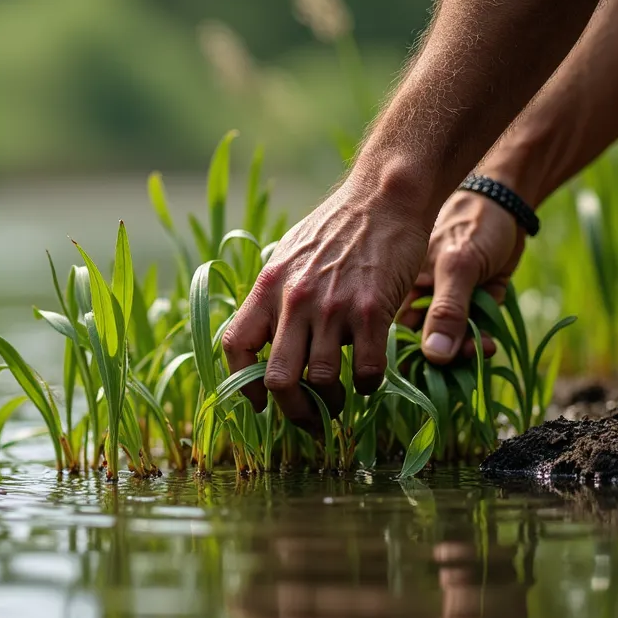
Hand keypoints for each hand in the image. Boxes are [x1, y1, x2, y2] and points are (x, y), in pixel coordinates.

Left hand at [222, 176, 430, 424]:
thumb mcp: (288, 257)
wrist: (382, 198)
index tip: (258, 404)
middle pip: (276, 379)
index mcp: (267, 288)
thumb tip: (263, 337)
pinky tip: (368, 381)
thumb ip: (274, 297)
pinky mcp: (370, 311)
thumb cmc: (336, 228)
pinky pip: (364, 369)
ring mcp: (332, 307)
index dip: (242, 386)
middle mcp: (293, 301)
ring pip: (320, 381)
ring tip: (339, 402)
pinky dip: (366, 386)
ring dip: (331, 403)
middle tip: (306, 419)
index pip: (235, 347)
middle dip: (291, 411)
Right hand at [398, 190, 522, 363]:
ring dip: (464, 353)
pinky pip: (475, 334)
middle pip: (422, 342)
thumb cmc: (472, 225)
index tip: (419, 376)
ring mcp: (450, 304)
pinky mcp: (475, 306)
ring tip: (479, 351)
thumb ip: (447, 311)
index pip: (394, 332)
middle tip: (454, 371)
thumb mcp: (458, 266)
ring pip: (450, 342)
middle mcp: (422, 299)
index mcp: (402, 287)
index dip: (405, 355)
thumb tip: (434, 356)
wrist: (508, 204)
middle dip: (438, 360)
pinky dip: (482, 343)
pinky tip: (489, 345)